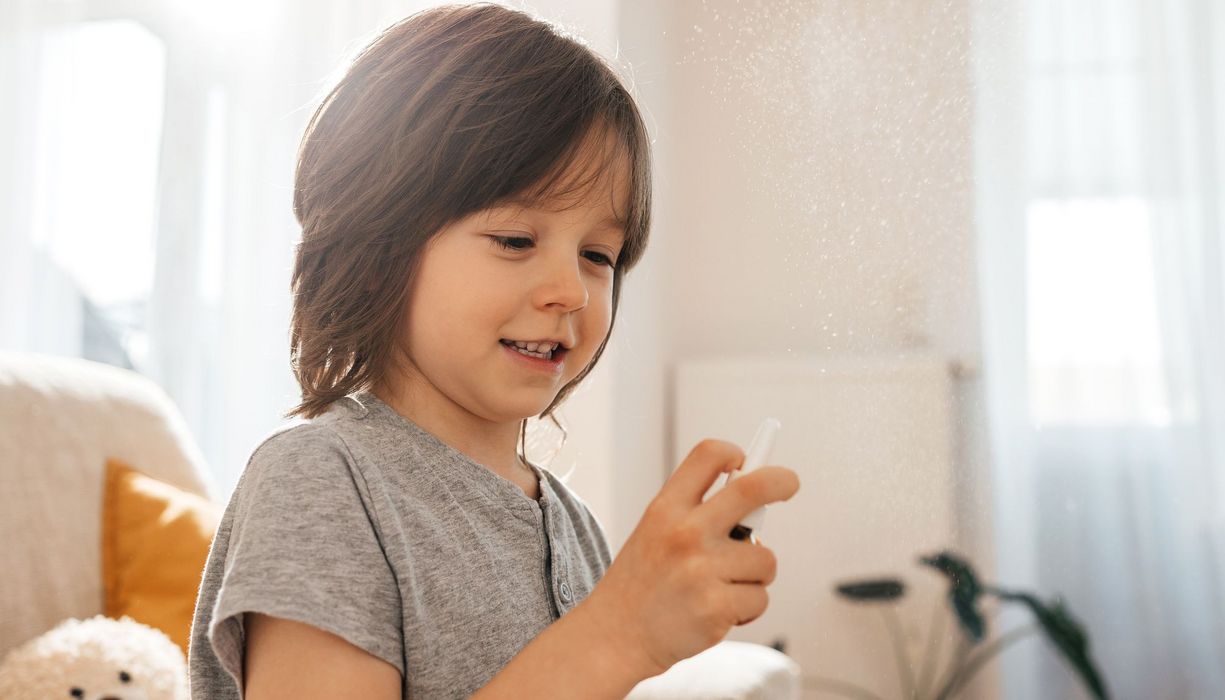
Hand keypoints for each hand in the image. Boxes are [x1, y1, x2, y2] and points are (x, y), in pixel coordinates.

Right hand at [581, 439, 800, 678]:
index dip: (734, 452)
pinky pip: (760, 597)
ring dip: (755, 575)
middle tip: (789, 484)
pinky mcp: (717, 607)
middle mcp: (685, 533)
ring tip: (722, 587)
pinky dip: (747, 608)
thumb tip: (752, 501)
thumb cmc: (642, 583)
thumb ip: (694, 512)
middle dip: (781, 481)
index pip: (707, 456)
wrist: (616, 636)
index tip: (745, 460)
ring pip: (765, 559)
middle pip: (752, 488)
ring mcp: (702, 570)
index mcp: (666, 509)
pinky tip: (719, 612)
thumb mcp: (653, 531)